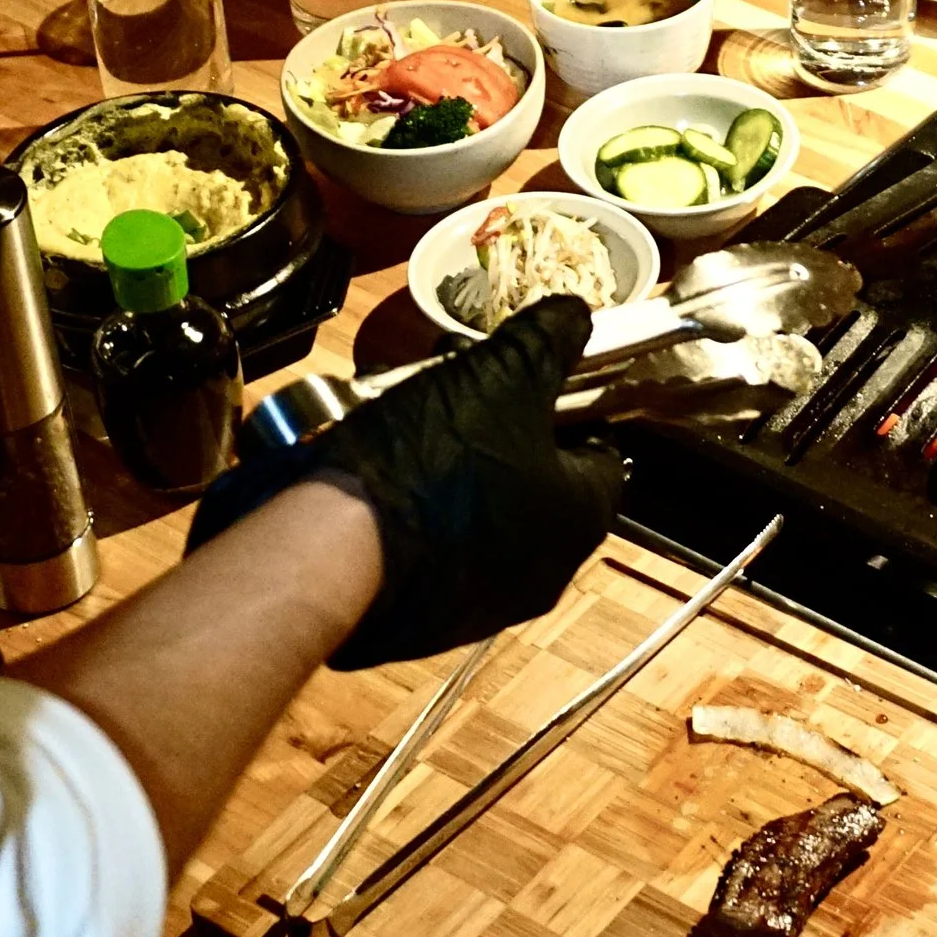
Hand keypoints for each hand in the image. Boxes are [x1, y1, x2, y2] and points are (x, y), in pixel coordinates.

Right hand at [187, 297, 621, 665]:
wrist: (336, 549)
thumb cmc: (436, 459)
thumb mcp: (502, 374)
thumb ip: (547, 341)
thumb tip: (574, 316)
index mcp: (581, 516)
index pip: (599, 451)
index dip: (567, 406)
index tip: (529, 378)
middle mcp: (547, 572)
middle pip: (536, 481)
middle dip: (499, 427)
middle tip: (459, 387)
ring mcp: (486, 604)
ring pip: (483, 513)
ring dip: (456, 465)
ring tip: (410, 420)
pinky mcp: (428, 621)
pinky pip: (435, 550)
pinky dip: (419, 510)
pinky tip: (384, 474)